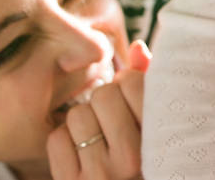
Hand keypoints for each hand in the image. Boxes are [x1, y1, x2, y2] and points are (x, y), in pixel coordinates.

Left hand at [47, 40, 151, 179]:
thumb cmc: (144, 153)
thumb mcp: (155, 122)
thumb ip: (149, 84)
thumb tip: (137, 47)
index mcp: (158, 139)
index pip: (133, 83)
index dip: (129, 81)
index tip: (132, 95)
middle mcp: (130, 160)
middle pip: (103, 95)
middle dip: (106, 101)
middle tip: (115, 118)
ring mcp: (99, 174)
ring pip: (77, 115)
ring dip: (84, 121)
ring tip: (99, 137)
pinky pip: (57, 139)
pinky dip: (65, 142)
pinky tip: (81, 153)